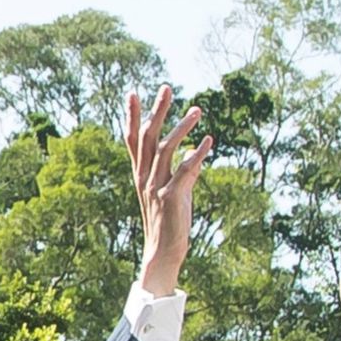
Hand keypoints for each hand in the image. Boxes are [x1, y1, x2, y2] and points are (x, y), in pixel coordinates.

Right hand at [123, 85, 210, 296]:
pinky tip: (208, 141)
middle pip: (147, 137)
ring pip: (165, 149)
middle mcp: (145, 178)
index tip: (132, 92)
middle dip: (156, 111)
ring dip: (181, 127)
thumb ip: (184, 172)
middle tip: (166, 87)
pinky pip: (183, 171)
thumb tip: (197, 154)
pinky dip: (196, 154)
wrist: (163, 253)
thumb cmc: (169, 223)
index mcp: (141, 175)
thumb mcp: (175, 192)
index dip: (132, 116)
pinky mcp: (170, 198)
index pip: (134, 140)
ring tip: (198, 110)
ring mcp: (155, 187)